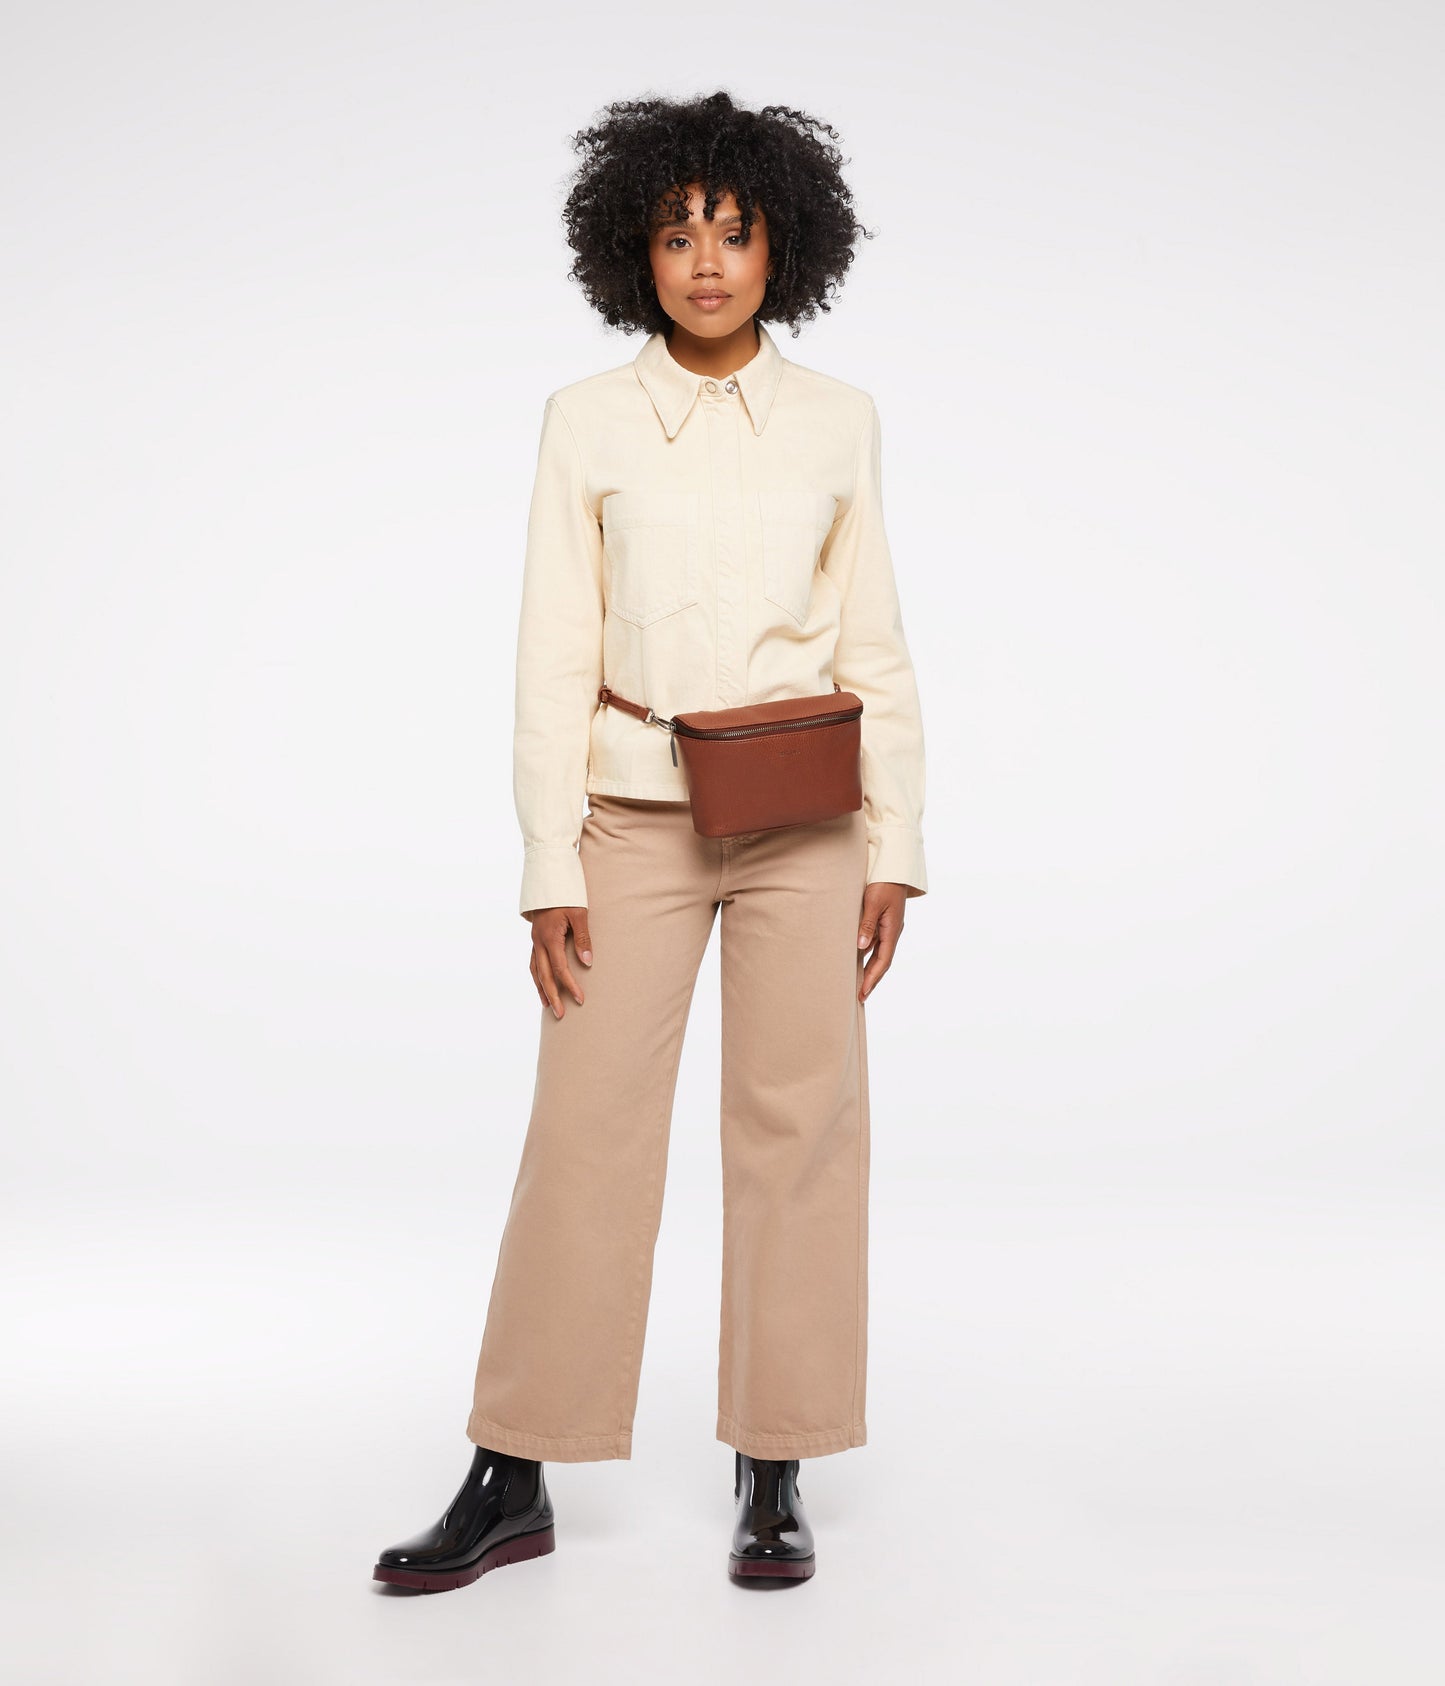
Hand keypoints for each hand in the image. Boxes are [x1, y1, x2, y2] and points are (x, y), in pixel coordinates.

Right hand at [525, 906, 592, 1017]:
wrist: (548, 881)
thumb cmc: (567, 895)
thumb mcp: (579, 914)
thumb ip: (583, 938)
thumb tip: (587, 963)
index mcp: (549, 937)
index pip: (560, 968)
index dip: (570, 985)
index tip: (580, 999)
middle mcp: (538, 942)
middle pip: (544, 975)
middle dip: (553, 996)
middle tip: (561, 1014)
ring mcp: (534, 941)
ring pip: (535, 970)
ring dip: (541, 989)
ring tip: (548, 1005)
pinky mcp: (535, 939)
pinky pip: (533, 962)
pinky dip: (537, 976)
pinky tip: (541, 985)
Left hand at [856, 883, 907, 1001]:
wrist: (894, 867)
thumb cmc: (883, 883)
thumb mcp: (873, 903)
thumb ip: (867, 925)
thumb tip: (861, 947)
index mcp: (892, 930)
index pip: (883, 961)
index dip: (872, 979)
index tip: (862, 993)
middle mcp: (892, 932)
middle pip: (881, 962)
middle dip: (871, 980)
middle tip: (860, 996)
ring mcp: (887, 927)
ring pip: (878, 953)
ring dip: (868, 968)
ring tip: (856, 982)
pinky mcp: (882, 921)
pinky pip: (874, 942)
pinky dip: (865, 953)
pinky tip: (855, 959)